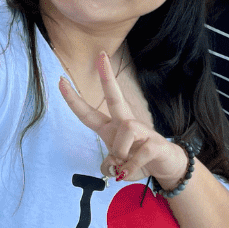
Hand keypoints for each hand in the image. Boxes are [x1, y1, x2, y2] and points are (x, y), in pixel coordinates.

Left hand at [57, 51, 184, 183]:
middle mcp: (126, 124)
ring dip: (120, 153)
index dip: (74, 100)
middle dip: (107, 77)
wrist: (167, 166)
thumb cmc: (139, 161)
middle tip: (100, 56)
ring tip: (124, 165)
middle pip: (115, 98)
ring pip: (125, 130)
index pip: (89, 113)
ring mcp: (143, 131)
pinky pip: (137, 154)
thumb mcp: (118, 166)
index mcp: (112, 128)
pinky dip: (130, 167)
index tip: (61, 81)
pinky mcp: (155, 143)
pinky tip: (131, 171)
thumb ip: (109, 164)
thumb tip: (113, 164)